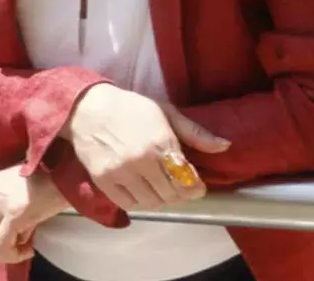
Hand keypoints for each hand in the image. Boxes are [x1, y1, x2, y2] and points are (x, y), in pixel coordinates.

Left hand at [0, 167, 66, 265]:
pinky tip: (28, 250)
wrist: (65, 173)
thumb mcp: (15, 190)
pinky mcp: (13, 213)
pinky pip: (3, 245)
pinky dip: (14, 254)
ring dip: (4, 256)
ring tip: (21, 252)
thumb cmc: (45, 182)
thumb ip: (1, 209)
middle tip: (0, 261)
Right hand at [61, 83, 230, 210]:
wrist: (89, 109)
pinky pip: (130, 204)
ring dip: (161, 200)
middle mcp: (142, 160)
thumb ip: (195, 133)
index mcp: (161, 142)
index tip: (197, 187)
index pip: (187, 179)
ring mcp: (122, 173)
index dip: (196, 188)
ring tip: (161, 189)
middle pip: (172, 195)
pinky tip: (142, 190)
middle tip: (180, 189)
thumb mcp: (166, 112)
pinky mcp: (104, 181)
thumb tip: (225, 146)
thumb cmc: (131, 108)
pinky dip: (140, 202)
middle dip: (181, 195)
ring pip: (152, 203)